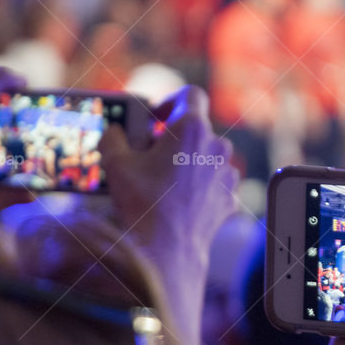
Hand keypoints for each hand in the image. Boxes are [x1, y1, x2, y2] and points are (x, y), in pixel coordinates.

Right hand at [99, 85, 236, 344]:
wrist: (166, 249)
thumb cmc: (142, 202)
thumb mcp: (116, 163)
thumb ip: (114, 136)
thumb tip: (114, 130)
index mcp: (192, 128)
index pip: (190, 95)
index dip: (171, 101)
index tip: (157, 118)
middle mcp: (217, 146)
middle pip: (197, 128)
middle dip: (175, 137)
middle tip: (151, 154)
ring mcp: (227, 173)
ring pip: (208, 155)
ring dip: (189, 161)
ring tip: (163, 180)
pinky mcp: (230, 197)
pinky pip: (215, 181)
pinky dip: (199, 185)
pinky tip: (178, 200)